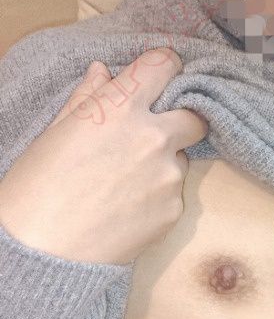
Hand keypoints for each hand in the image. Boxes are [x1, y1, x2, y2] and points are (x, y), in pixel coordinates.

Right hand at [0, 48, 207, 264]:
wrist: (42, 254)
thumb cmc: (35, 190)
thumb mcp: (54, 134)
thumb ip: (88, 99)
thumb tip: (104, 72)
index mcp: (119, 108)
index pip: (164, 65)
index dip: (164, 68)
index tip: (161, 76)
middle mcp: (153, 136)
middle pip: (194, 115)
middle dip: (180, 120)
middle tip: (155, 133)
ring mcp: (168, 175)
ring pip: (181, 158)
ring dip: (163, 163)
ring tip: (123, 184)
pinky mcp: (174, 210)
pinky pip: (173, 193)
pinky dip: (157, 196)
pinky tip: (126, 208)